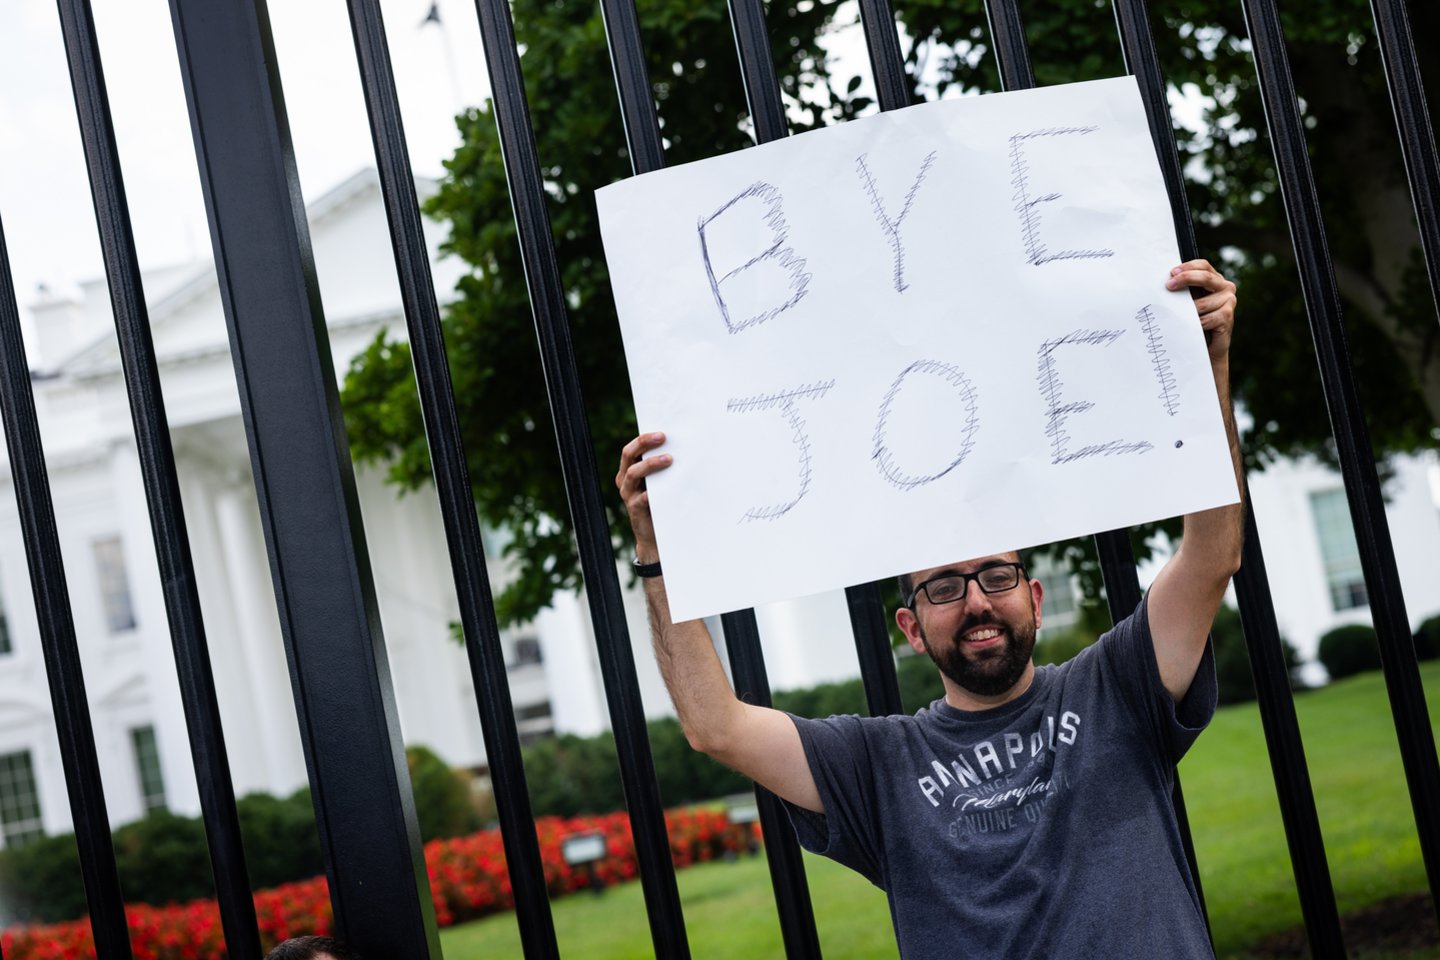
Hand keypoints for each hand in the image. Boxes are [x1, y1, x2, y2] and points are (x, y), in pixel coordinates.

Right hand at [616, 432, 671, 561]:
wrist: (656, 536)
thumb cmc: (660, 503)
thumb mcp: (659, 483)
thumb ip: (663, 469)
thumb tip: (683, 447)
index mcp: (629, 471)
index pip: (630, 449)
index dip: (642, 439)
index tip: (661, 432)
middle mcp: (625, 481)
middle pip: (629, 456)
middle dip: (644, 444)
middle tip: (662, 438)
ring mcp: (628, 495)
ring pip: (633, 473)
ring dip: (650, 464)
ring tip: (669, 459)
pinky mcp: (635, 509)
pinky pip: (641, 498)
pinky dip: (650, 492)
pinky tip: (662, 487)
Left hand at [1166, 259, 1236, 361]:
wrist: (1207, 346)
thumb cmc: (1196, 320)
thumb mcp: (1190, 301)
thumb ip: (1185, 289)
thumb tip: (1167, 280)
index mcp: (1216, 280)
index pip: (1203, 266)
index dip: (1188, 267)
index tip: (1171, 273)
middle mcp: (1226, 288)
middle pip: (1205, 278)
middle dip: (1185, 279)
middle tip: (1169, 286)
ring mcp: (1229, 301)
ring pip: (1202, 303)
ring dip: (1188, 311)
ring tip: (1179, 317)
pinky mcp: (1228, 316)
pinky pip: (1206, 318)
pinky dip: (1195, 323)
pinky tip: (1191, 327)